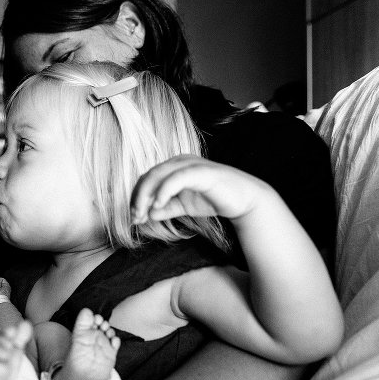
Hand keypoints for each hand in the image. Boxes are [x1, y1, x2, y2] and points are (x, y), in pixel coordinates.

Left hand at [131, 155, 273, 223]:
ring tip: (143, 214)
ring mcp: (190, 164)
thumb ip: (166, 209)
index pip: (147, 179)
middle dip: (138, 198)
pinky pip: (176, 178)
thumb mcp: (184, 206)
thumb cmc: (213, 199)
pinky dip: (163, 191)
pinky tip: (158, 205)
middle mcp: (179, 161)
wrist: (244, 200)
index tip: (134, 218)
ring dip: (146, 196)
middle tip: (135, 218)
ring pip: (158, 175)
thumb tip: (147, 215)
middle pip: (149, 176)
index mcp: (173, 167)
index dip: (136, 197)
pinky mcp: (200, 171)